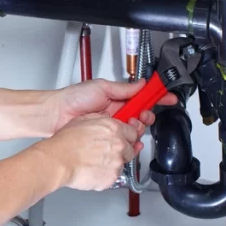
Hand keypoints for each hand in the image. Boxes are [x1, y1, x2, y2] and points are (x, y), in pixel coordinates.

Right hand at [33, 113, 141, 190]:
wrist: (58, 161)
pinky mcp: (112, 178)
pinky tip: (93, 169)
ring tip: (96, 161)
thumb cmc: (66, 142)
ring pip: (123, 163)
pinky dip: (106, 174)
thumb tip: (107, 120)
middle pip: (131, 148)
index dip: (128, 136)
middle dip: (122, 150)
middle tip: (106, 152)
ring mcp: (117, 162)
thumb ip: (101, 120)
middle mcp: (119, 145)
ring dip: (113, 163)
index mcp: (114, 129)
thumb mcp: (83, 120)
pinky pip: (114, 176)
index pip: (134, 132)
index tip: (125, 139)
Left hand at [48, 78, 177, 140]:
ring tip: (129, 125)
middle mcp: (117, 112)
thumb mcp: (102, 87)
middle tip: (142, 116)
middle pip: (142, 116)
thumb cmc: (73, 98)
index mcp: (117, 98)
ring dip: (138, 128)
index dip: (156, 97)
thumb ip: (124, 88)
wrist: (56, 115)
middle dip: (147, 116)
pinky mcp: (107, 138)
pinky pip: (124, 142)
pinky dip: (131, 142)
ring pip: (135, 130)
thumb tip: (142, 83)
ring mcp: (112, 126)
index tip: (168, 97)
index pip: (142, 97)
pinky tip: (130, 140)